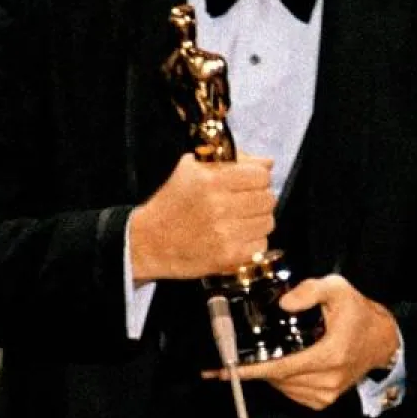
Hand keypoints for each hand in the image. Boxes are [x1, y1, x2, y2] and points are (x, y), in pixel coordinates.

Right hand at [130, 153, 275, 280]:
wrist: (149, 242)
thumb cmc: (172, 202)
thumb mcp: (192, 169)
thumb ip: (233, 160)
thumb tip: (268, 162)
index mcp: (211, 180)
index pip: (261, 175)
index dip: (258, 178)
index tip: (249, 183)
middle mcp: (219, 206)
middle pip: (267, 199)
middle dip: (259, 199)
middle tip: (244, 203)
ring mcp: (225, 233)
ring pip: (267, 222)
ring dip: (257, 221)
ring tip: (239, 221)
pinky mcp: (228, 257)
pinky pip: (261, 245)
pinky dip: (252, 242)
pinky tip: (236, 238)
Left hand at [208, 275, 400, 410]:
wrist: (381, 340)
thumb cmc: (356, 312)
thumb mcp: (337, 289)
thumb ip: (310, 290)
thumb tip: (283, 304)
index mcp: (329, 355)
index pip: (280, 367)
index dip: (250, 369)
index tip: (224, 369)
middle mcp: (327, 380)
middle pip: (277, 378)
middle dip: (252, 367)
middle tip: (229, 355)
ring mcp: (325, 394)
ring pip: (282, 387)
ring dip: (266, 373)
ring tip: (256, 355)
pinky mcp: (323, 400)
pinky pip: (291, 392)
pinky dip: (280, 380)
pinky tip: (279, 364)